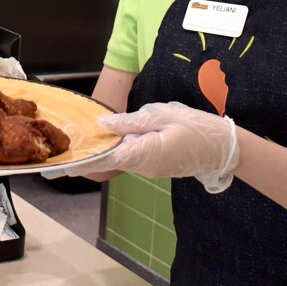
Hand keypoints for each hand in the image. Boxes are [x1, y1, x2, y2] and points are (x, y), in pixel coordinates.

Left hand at [65, 102, 238, 192]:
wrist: (223, 147)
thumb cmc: (196, 127)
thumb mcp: (162, 116)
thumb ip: (131, 121)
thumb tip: (104, 123)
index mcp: (144, 154)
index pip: (106, 160)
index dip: (83, 162)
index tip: (63, 166)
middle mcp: (143, 167)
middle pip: (109, 163)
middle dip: (88, 158)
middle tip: (65, 150)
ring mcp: (149, 169)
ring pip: (119, 161)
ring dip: (101, 154)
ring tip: (80, 143)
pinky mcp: (155, 166)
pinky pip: (131, 159)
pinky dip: (116, 152)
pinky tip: (107, 141)